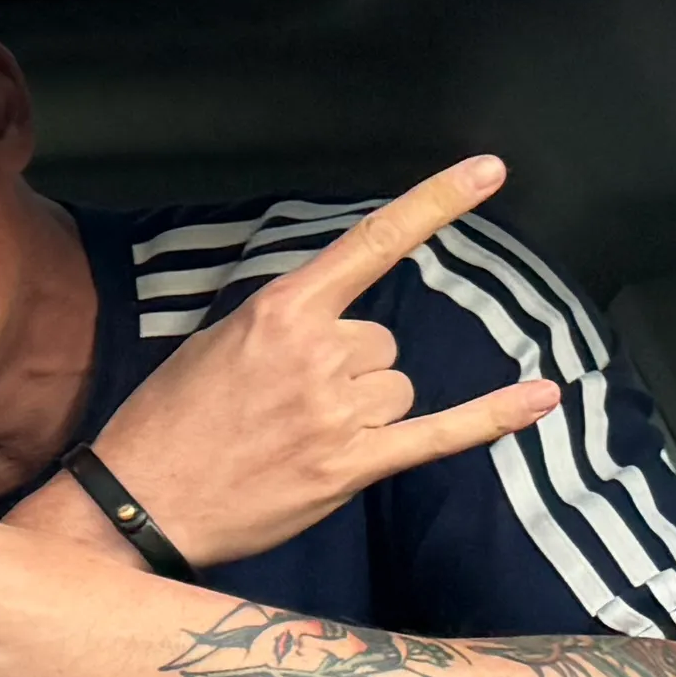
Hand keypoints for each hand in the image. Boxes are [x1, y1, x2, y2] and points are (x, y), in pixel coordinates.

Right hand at [79, 159, 552, 568]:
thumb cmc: (164, 426)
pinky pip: (439, 435)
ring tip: (299, 442)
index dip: (436, 203)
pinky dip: (493, 416)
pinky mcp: (348, 468)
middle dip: (348, 374)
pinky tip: (543, 396)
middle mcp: (316, 354)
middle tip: (285, 409)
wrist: (132, 505)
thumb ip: (282, 328)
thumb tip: (337, 333)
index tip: (490, 171)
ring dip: (365, 414)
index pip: (372, 243)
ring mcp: (336, 413)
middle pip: (382, 346)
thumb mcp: (210, 347)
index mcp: (279, 312)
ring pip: (399, 391)